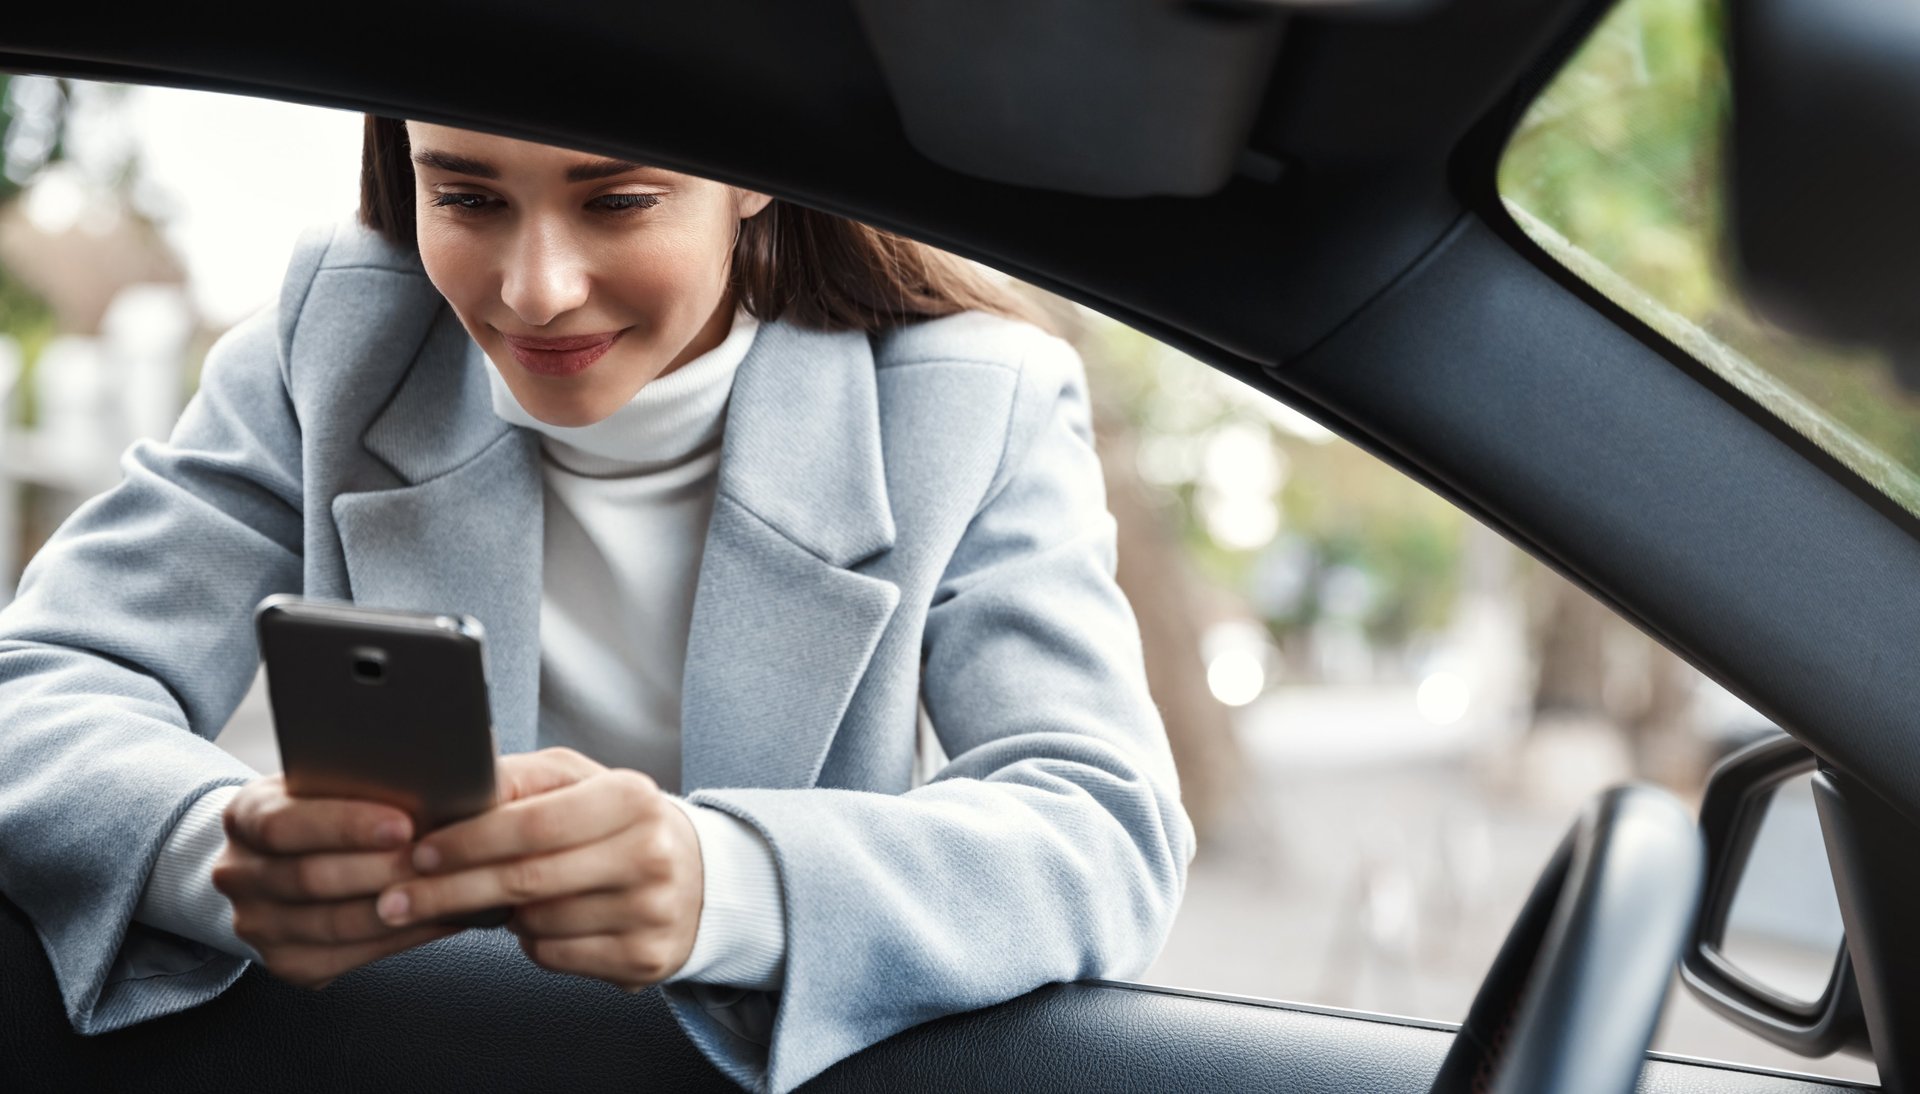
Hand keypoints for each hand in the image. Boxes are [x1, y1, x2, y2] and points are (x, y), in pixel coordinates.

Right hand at [212, 774, 461, 989]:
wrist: (289, 856)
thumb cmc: (328, 807)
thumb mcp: (327, 781)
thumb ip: (357, 780)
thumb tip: (427, 777)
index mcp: (244, 817)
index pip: (285, 824)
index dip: (346, 825)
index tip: (404, 824)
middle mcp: (238, 874)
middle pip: (312, 879)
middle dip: (383, 870)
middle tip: (439, 861)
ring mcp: (257, 924)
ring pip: (335, 925)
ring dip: (400, 908)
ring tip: (452, 890)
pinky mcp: (285, 962)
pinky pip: (349, 958)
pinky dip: (402, 938)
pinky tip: (441, 917)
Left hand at [373, 747, 704, 991]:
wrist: (698, 877)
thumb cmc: (616, 822)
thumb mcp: (577, 782)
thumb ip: (517, 781)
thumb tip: (449, 783)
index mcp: (632, 796)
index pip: (531, 823)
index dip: (466, 841)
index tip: (416, 853)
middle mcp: (650, 853)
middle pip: (526, 880)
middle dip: (448, 891)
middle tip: (395, 900)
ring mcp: (653, 910)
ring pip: (537, 924)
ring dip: (501, 916)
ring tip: (508, 898)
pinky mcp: (646, 959)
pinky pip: (556, 957)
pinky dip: (535, 942)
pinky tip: (547, 921)